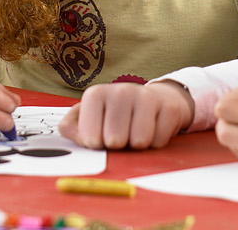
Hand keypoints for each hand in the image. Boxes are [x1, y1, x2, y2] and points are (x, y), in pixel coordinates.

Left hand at [58, 81, 192, 150]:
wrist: (155, 100)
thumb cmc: (116, 115)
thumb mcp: (90, 118)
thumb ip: (72, 127)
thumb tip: (68, 131)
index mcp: (96, 94)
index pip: (90, 137)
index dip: (95, 144)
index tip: (99, 137)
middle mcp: (120, 91)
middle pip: (114, 141)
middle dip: (118, 146)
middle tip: (121, 136)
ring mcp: (146, 97)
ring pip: (139, 142)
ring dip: (137, 146)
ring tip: (135, 132)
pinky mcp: (169, 107)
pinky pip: (158, 142)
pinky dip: (155, 143)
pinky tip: (153, 129)